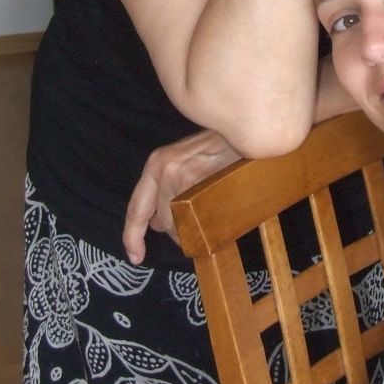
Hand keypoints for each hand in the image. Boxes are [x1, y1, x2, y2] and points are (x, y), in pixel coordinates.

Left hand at [123, 128, 241, 263]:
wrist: (250, 126)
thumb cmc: (222, 143)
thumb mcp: (186, 157)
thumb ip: (168, 186)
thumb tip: (157, 222)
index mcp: (158, 163)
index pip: (137, 208)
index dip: (133, 236)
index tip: (136, 256)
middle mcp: (168, 171)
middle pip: (165, 223)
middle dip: (179, 230)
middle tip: (201, 220)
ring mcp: (189, 181)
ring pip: (186, 226)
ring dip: (199, 229)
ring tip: (216, 211)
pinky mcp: (210, 188)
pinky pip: (205, 225)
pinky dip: (213, 228)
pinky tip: (225, 214)